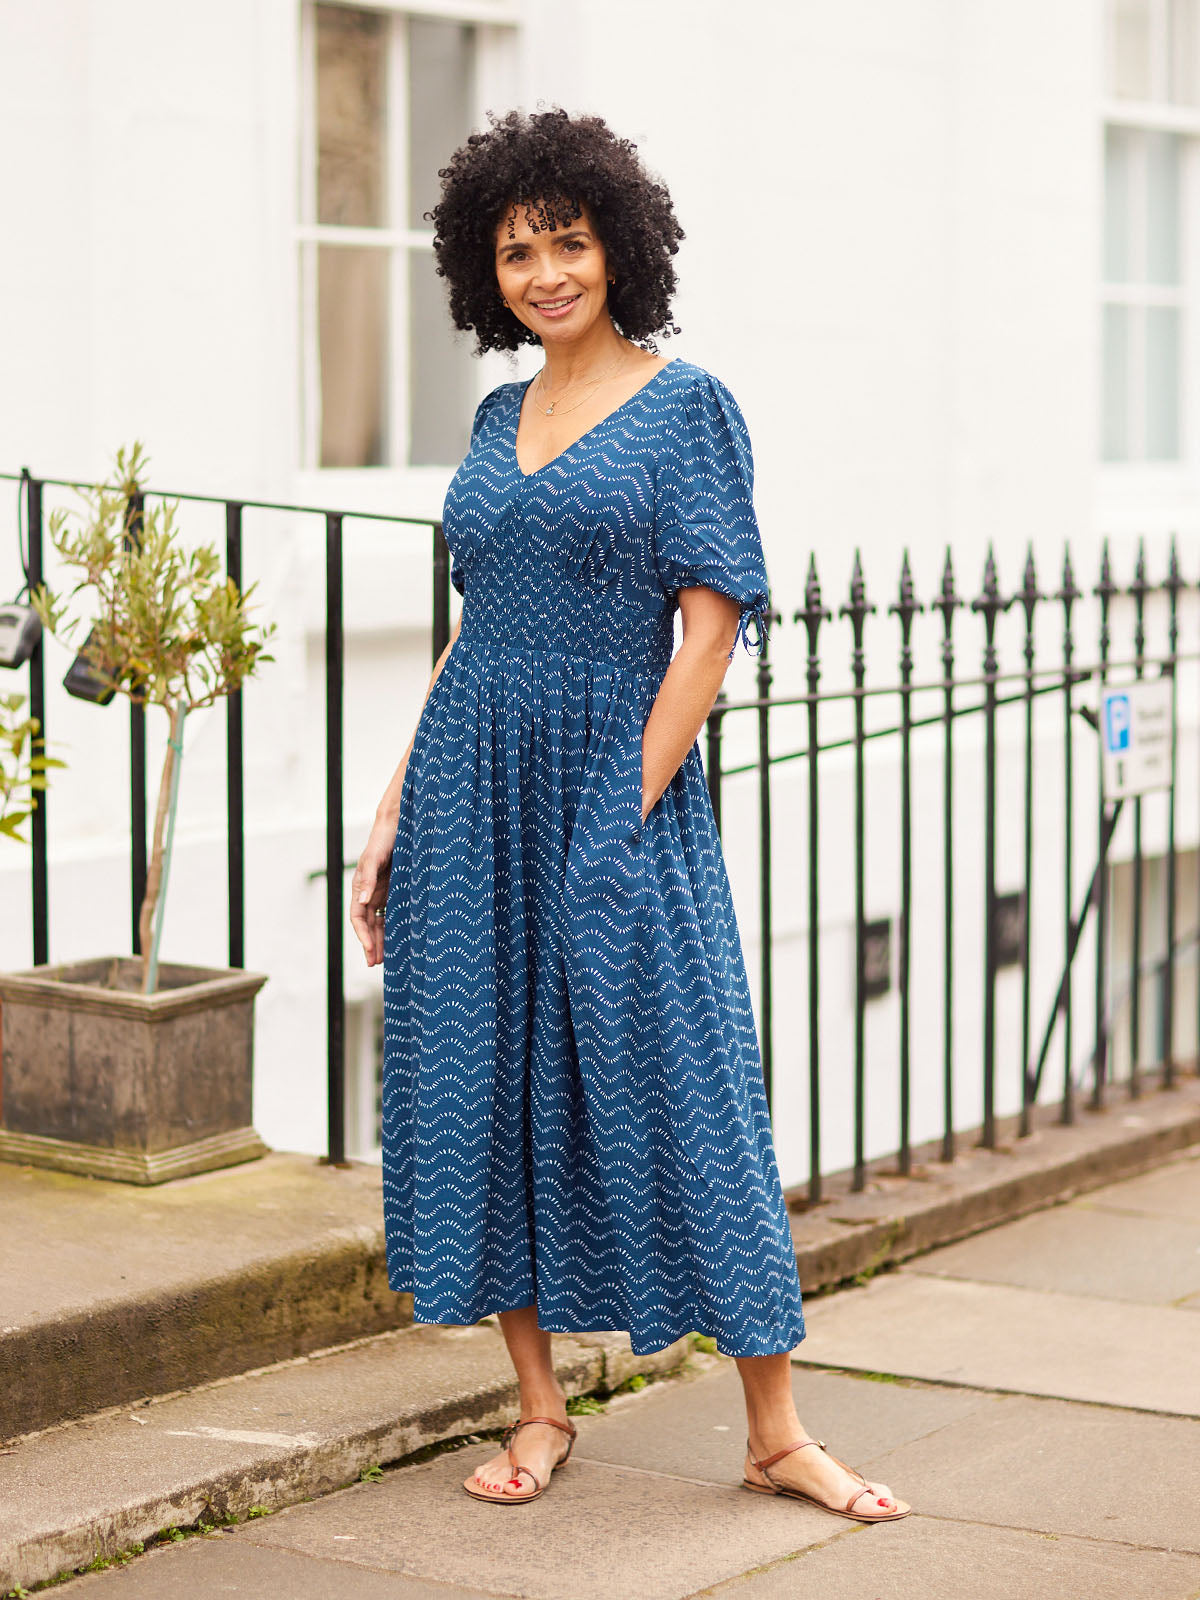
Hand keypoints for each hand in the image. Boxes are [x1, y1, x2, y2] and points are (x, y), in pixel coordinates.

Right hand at [350, 811, 399, 967]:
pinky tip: (400, 940)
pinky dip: (393, 927)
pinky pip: (392, 913)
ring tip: (385, 960)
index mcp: (360, 886)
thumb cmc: (384, 839)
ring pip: (380, 922)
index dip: (363, 935)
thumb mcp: (374, 857)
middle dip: (371, 944)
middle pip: (368, 924)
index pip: (358, 917)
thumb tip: (362, 901)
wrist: (400, 824)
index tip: (371, 950)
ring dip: (381, 940)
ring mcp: (382, 892)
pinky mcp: (395, 890)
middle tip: (376, 964)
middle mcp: (370, 892)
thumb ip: (368, 878)